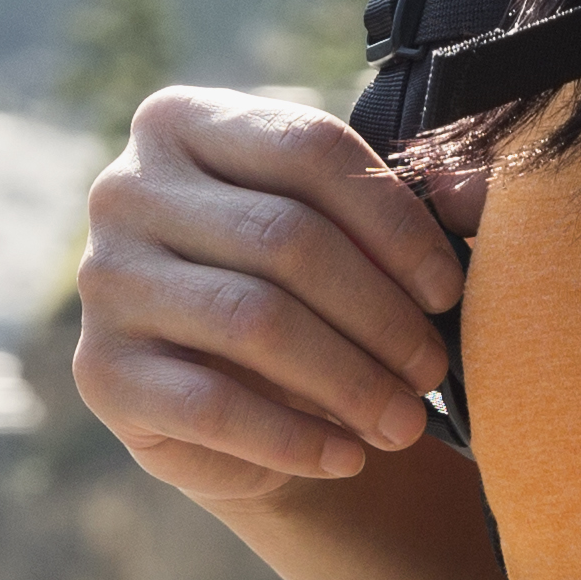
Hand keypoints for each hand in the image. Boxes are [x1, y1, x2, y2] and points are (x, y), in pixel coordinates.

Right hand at [73, 88, 473, 512]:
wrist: (234, 397)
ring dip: (348, 379)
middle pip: (284, 238)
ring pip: (252, 321)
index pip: (307, 148)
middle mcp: (126, 188)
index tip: (450, 289)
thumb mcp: (359, 234)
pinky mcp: (100, 372)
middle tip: (434, 368)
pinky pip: (211, 406)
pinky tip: (349, 458)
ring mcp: (103, 280)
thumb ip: (422, 201)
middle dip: (379, 313)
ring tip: (405, 421)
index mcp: (184, 121)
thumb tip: (480, 197)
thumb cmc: (307, 290)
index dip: (395, 220)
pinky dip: (294, 438)